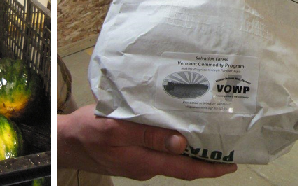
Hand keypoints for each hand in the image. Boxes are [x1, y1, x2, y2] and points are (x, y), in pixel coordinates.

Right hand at [58, 105, 237, 180]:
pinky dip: (172, 145)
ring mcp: (138, 163)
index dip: (211, 168)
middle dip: (206, 159)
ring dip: (190, 150)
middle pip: (182, 165)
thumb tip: (182, 143)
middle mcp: (146, 166)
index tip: (233, 163)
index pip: (186, 169)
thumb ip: (148, 136)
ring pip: (171, 159)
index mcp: (145, 162)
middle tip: (229, 146)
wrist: (64, 141)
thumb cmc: (87, 131)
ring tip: (208, 135)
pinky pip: (158, 153)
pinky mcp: (132, 156)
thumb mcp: (116, 129)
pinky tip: (176, 130)